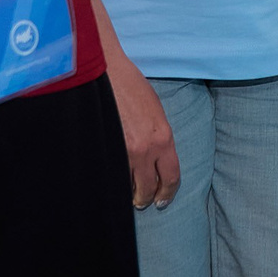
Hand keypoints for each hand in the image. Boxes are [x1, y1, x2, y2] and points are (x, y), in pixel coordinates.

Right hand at [105, 61, 181, 208]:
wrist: (108, 74)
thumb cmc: (132, 87)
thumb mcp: (156, 113)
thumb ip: (159, 137)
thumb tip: (157, 157)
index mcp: (163, 138)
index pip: (171, 175)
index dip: (168, 191)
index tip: (163, 199)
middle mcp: (146, 149)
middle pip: (149, 186)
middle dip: (147, 197)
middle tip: (145, 202)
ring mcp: (124, 151)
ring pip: (129, 185)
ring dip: (130, 194)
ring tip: (129, 198)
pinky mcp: (106, 148)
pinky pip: (112, 173)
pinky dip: (114, 181)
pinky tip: (113, 184)